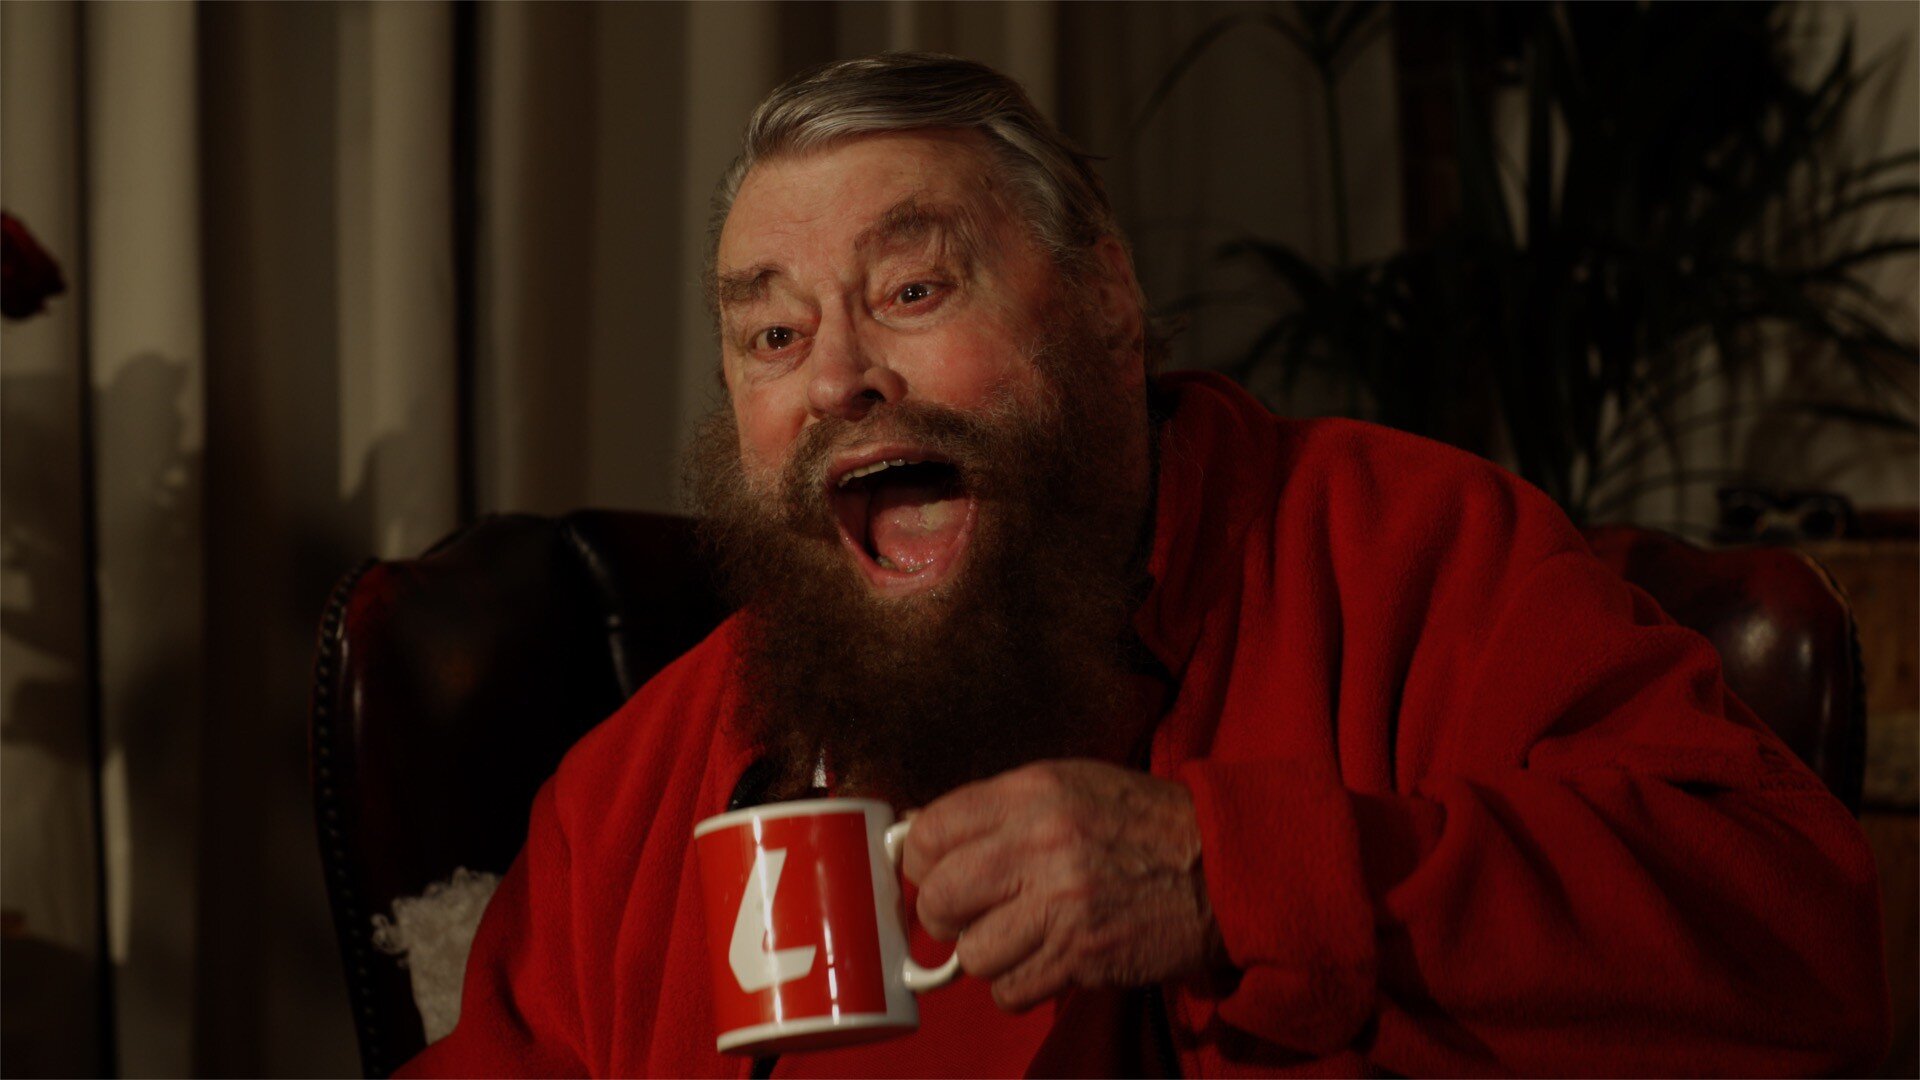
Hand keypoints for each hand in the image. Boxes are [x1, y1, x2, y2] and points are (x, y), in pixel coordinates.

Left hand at [901, 759, 1223, 1011]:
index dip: (922, 860)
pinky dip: (1019, 986)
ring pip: (971, 953)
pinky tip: (1046, 960)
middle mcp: (1039, 844)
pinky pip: (1009, 992)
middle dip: (945, 913)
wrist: (1224, 865)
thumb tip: (924, 840)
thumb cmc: (1143, 824)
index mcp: (1032, 793)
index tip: (936, 872)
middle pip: (938, 897)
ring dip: (989, 954)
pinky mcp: (1082, 956)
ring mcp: (1060, 904)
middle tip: (973, 912)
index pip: (930, 831)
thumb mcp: (1070, 786)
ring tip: (1021, 936)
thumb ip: (1000, 809)